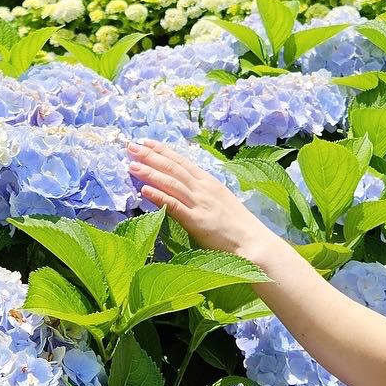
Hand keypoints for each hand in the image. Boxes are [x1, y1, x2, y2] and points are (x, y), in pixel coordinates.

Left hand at [125, 138, 272, 257]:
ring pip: (171, 183)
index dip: (163, 151)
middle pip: (173, 168)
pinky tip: (144, 190)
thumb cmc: (238, 226)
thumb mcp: (220, 201)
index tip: (146, 142)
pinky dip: (159, 196)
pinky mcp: (197, 222)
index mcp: (209, 182)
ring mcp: (200, 204)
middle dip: (150, 156)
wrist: (254, 243)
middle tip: (130, 147)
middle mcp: (203, 189)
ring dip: (150, 173)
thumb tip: (185, 187)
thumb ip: (203, 193)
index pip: (182, 162)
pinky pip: (174, 206)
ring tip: (132, 165)